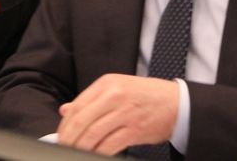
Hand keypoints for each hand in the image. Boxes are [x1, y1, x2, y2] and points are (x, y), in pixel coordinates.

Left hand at [56, 74, 179, 154]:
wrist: (177, 102)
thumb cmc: (146, 96)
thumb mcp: (118, 88)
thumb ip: (92, 99)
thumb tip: (65, 110)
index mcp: (108, 83)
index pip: (77, 105)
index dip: (65, 125)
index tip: (60, 137)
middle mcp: (115, 95)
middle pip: (82, 121)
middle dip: (69, 139)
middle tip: (64, 149)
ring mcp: (125, 112)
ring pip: (93, 134)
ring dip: (81, 148)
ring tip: (76, 154)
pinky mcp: (135, 129)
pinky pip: (109, 145)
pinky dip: (98, 153)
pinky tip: (94, 155)